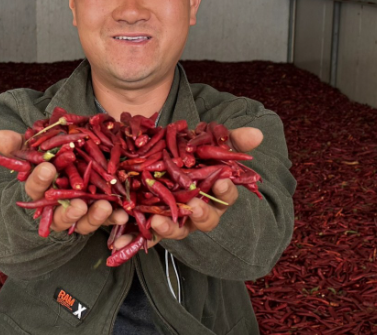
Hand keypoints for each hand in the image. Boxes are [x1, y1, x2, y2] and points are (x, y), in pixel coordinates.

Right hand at [0, 130, 127, 234]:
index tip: (47, 168)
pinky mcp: (93, 216)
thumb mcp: (32, 151)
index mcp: (40, 189)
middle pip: (60, 213)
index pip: (35, 187)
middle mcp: (56, 207)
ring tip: (104, 208)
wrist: (62, 178)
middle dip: (69, 211)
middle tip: (78, 204)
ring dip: (93, 217)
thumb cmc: (45, 163)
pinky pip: (104, 220)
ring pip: (82, 221)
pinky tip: (123, 214)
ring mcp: (76, 214)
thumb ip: (18, 145)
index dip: (39, 179)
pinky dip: (113, 218)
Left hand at [112, 126, 262, 250]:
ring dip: (169, 229)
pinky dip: (134, 240)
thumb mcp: (206, 139)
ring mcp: (175, 218)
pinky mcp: (150, 222)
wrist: (156, 151)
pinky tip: (120, 243)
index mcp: (214, 192)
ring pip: (177, 230)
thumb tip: (257, 134)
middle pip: (205, 219)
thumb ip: (229, 139)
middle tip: (194, 205)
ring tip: (158, 222)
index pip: (226, 196)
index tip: (221, 180)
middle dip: (201, 214)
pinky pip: (145, 235)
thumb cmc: (188, 150)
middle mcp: (197, 210)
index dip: (225, 190)